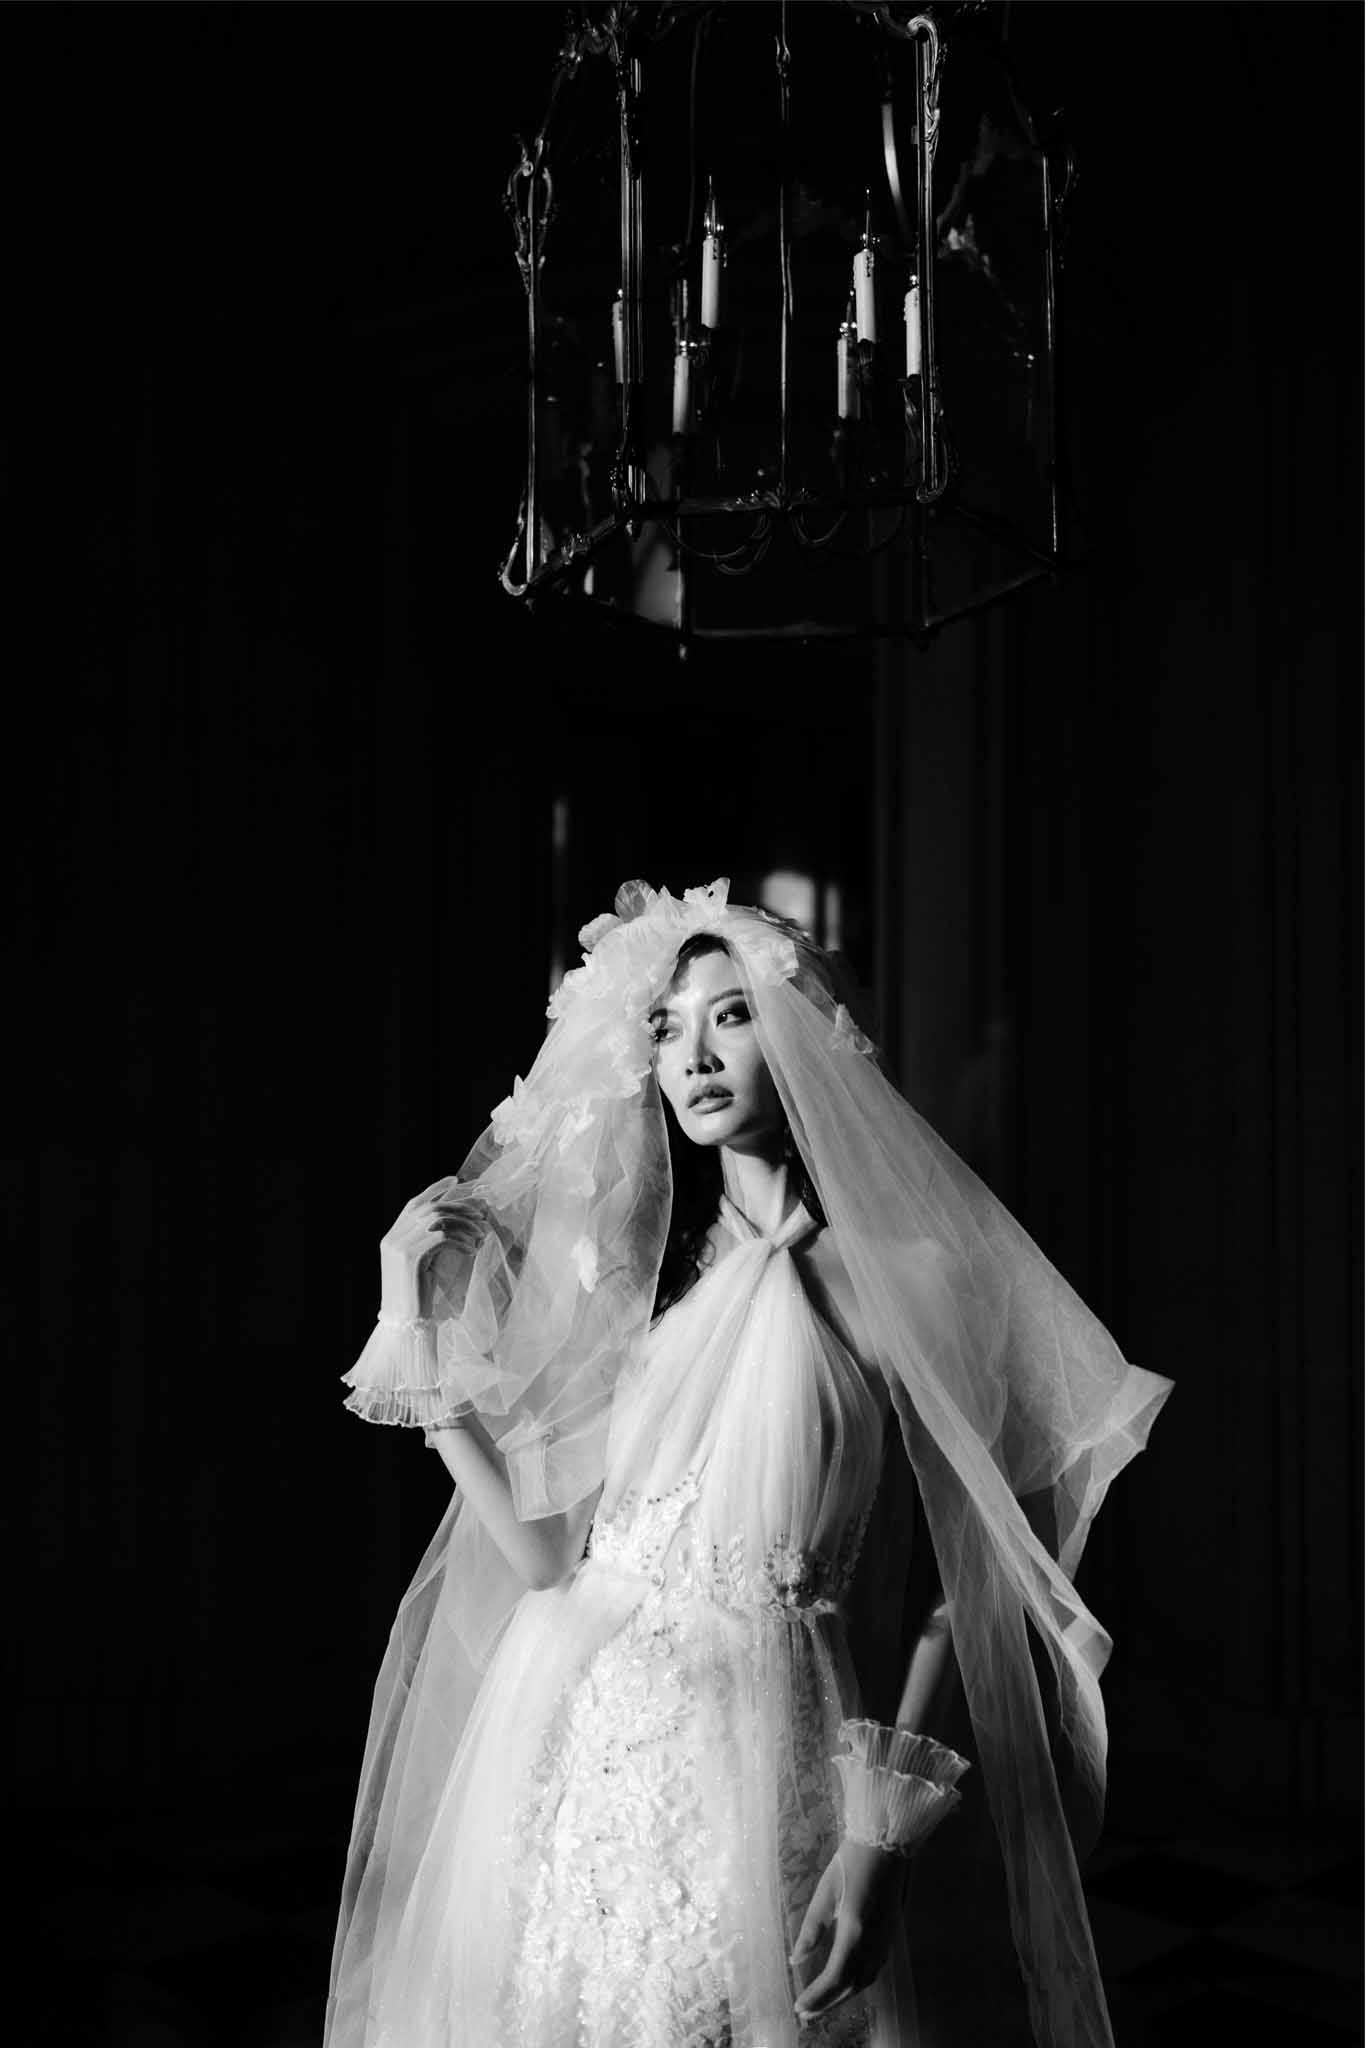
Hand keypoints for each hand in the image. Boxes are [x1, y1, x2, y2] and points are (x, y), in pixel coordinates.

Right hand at [378, 1178, 480, 1323]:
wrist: (405, 1326)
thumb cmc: (416, 1298)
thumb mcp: (420, 1265)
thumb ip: (428, 1243)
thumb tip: (455, 1223)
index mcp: (391, 1238)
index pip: (413, 1204)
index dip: (434, 1190)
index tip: (456, 1180)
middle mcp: (392, 1239)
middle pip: (429, 1209)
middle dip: (458, 1208)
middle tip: (481, 1215)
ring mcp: (399, 1247)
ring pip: (438, 1221)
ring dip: (464, 1225)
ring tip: (481, 1235)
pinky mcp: (411, 1258)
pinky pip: (442, 1238)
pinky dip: (461, 1241)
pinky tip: (472, 1250)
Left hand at [790, 1838, 907, 2025]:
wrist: (886, 1846)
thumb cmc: (851, 1863)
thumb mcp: (824, 1893)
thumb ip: (811, 1929)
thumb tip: (796, 1959)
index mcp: (854, 1934)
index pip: (834, 1978)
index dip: (816, 1998)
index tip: (798, 2008)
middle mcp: (873, 1945)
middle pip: (850, 1986)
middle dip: (827, 2003)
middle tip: (805, 2014)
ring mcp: (885, 1942)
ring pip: (864, 1981)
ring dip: (842, 1996)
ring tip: (821, 2003)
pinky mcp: (889, 1936)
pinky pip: (873, 1970)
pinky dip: (856, 1983)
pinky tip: (844, 1982)